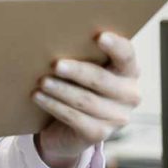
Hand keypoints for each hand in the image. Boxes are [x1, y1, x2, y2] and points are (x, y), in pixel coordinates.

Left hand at [34, 32, 139, 167]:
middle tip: (56, 64)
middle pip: (102, 80)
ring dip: (61, 90)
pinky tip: (38, 96)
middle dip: (78, 71)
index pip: (126, 55)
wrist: (68, 126)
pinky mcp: (99, 134)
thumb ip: (79, 53)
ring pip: (86, 101)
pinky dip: (54, 106)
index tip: (99, 36)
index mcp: (128, 71)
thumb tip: (53, 34)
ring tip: (42, 81)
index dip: (115, 46)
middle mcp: (129, 94)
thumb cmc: (76, 84)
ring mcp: (117, 117)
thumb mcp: (82, 68)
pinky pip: (75, 118)